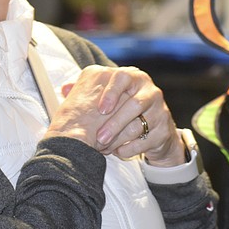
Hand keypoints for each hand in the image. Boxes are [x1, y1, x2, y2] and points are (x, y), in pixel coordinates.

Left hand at [51, 66, 185, 167]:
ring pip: (140, 125)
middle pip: (134, 104)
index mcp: (134, 77)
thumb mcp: (107, 96)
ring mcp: (160, 110)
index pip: (123, 77)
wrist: (152, 128)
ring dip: (119, 138)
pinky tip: (118, 152)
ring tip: (104, 147)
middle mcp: (150, 91)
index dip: (111, 92)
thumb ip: (86, 90)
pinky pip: (147, 141)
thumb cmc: (122, 108)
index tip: (100, 109)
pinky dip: (130, 148)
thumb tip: (64, 89)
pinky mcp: (164, 130)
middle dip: (114, 123)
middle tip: (99, 137)